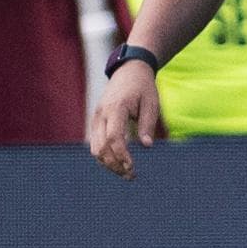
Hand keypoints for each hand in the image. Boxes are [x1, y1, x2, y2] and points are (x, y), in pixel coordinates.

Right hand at [88, 61, 162, 178]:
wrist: (129, 71)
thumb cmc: (143, 87)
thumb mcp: (151, 103)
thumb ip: (148, 125)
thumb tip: (147, 146)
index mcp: (116, 108)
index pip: (113, 138)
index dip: (121, 155)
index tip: (132, 167)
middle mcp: (101, 114)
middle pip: (100, 147)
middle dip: (114, 165)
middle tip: (131, 176)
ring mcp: (96, 118)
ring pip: (95, 148)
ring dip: (108, 163)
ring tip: (126, 173)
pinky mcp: (96, 122)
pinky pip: (95, 143)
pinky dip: (105, 155)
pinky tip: (119, 163)